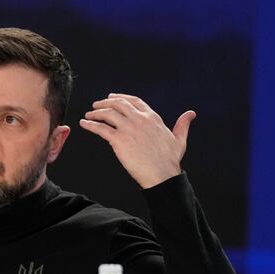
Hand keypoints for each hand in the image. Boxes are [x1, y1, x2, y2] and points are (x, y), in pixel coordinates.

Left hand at [79, 93, 195, 188]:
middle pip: (118, 103)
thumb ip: (182, 125)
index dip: (121, 97)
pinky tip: (84, 124)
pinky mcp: (118, 140)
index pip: (134, 101)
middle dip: (105, 102)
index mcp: (152, 118)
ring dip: (95, 112)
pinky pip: (100, 128)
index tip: (112, 97)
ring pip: (107, 114)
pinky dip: (90, 125)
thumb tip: (191, 114)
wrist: (161, 174)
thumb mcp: (179, 139)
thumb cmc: (170, 160)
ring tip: (88, 115)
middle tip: (96, 105)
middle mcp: (140, 119)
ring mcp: (128, 129)